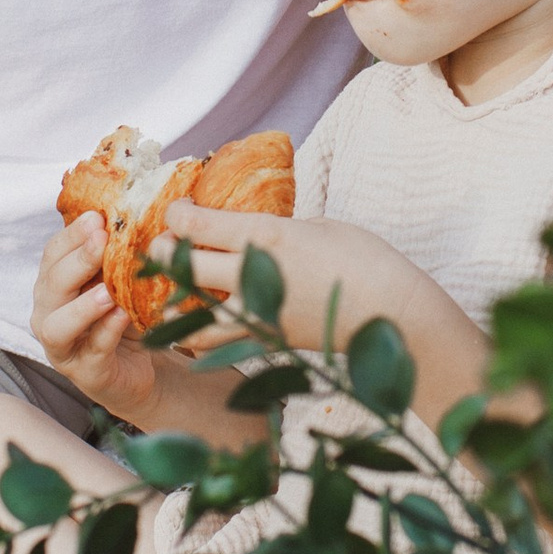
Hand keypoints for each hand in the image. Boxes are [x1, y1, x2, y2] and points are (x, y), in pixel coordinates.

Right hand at [28, 214, 159, 418]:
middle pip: (51, 285)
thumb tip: (139, 216)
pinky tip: (123, 316)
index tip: (98, 216)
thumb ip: (118, 255)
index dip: (72, 234)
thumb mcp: (119, 281)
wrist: (139, 369)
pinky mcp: (86, 373)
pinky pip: (92, 351)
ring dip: (82, 305)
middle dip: (77, 261)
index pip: (53, 254)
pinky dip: (106, 332)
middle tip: (103, 240)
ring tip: (107, 290)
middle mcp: (49, 314)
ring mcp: (63, 347)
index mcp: (53, 286)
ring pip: (58, 325)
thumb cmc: (123, 317)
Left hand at [165, 204, 488, 423]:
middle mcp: (253, 275)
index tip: (177, 210)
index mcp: (266, 236)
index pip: (197, 224)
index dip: (176, 215)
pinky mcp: (265, 341)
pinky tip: (190, 327)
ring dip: (170, 303)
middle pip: (182, 266)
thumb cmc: (364, 260)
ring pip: (190, 315)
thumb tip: (250, 230)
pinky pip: (217, 343)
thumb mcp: (318, 226)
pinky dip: (197, 336)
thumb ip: (276, 229)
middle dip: (162, 252)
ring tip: (165, 294)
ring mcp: (257, 314)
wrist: (392, 314)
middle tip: (159, 245)